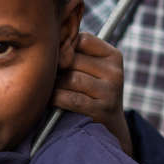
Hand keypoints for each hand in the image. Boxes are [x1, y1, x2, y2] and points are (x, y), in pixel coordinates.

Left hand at [52, 32, 132, 155]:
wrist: (108, 125)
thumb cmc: (91, 90)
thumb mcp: (91, 68)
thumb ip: (74, 52)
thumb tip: (49, 42)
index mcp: (113, 56)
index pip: (82, 39)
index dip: (64, 47)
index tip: (58, 58)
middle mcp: (115, 72)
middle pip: (73, 59)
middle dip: (57, 67)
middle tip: (49, 75)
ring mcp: (110, 92)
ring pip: (70, 79)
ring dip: (55, 84)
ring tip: (51, 87)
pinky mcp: (100, 110)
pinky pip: (69, 98)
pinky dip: (56, 98)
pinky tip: (52, 99)